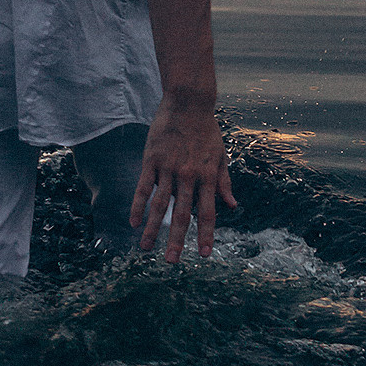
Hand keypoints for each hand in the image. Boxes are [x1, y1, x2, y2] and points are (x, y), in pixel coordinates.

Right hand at [130, 91, 236, 259]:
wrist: (188, 103)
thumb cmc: (207, 130)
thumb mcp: (221, 156)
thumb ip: (224, 183)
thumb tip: (233, 206)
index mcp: (207, 177)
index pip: (207, 213)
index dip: (205, 235)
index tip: (203, 255)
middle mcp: (188, 176)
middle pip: (181, 214)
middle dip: (177, 240)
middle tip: (171, 262)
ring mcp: (168, 168)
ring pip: (159, 205)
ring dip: (152, 229)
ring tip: (146, 249)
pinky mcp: (151, 160)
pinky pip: (143, 187)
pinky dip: (137, 206)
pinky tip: (132, 223)